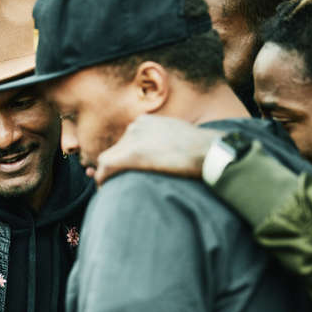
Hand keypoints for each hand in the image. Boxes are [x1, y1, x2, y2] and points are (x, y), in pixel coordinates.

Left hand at [94, 115, 220, 185]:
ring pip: (108, 158)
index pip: (127, 141)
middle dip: (116, 166)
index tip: (129, 171)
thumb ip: (163, 144)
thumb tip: (162, 156)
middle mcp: (136, 126)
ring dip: (109, 174)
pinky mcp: (131, 154)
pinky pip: (106, 167)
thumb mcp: (179, 139)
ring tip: (112, 188)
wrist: (209, 151)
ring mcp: (133, 138)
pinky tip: (105, 189)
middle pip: (116, 150)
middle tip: (117, 183)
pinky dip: (103, 179)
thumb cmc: (202, 149)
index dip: (125, 158)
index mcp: (147, 122)